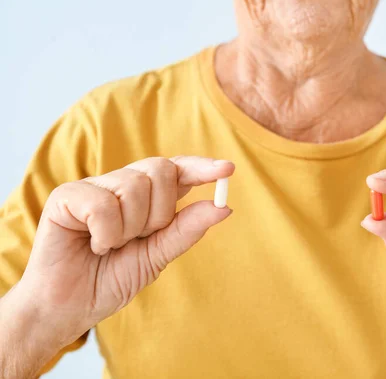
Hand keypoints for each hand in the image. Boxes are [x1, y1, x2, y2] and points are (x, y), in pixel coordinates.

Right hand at [18, 156, 233, 345]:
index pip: (179, 170)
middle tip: (138, 238)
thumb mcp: (157, 256)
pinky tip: (93, 245)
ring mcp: (95, 187)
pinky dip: (105, 233)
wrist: (69, 307)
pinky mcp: (67, 195)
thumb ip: (186, 229)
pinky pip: (103, 204)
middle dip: (159, 213)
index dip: (202, 167)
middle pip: (161, 170)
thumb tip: (223, 207)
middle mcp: (123, 185)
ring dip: (130, 228)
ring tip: (111, 246)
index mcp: (148, 198)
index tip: (228, 170)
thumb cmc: (110, 280)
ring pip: (134, 185)